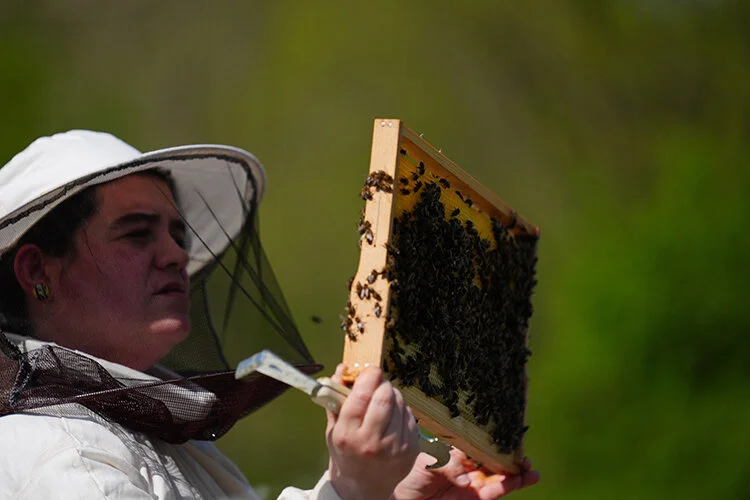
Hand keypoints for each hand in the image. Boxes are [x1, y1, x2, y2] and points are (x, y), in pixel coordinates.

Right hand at [326, 365, 419, 499]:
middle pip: (384, 397)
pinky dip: (402, 410)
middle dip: (382, 383)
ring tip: (384, 399)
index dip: (367, 377)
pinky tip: (393, 416)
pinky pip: (410, 416)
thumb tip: (342, 368)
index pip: (360, 397)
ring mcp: (394, 448)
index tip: (369, 370)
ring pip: (400, 403)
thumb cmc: (346, 454)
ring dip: (393, 394)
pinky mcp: (411, 449)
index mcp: (348, 436)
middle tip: (378, 382)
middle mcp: (372, 443)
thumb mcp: (333, 429)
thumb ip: (335, 398)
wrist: (363, 488)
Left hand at [393, 448, 539, 499]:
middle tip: (525, 455)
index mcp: (458, 450)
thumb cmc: (411, 475)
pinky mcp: (474, 498)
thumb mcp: (427, 463)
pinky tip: (520, 480)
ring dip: (516, 474)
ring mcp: (473, 482)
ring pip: (500, 476)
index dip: (496, 439)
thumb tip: (468, 480)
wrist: (404, 498)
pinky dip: (507, 487)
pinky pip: (494, 492)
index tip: (510, 435)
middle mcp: (469, 465)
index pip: (480, 442)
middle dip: (511, 457)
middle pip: (495, 459)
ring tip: (531, 471)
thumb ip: (449, 466)